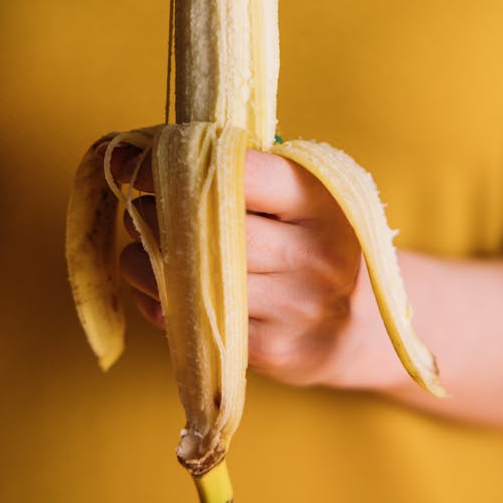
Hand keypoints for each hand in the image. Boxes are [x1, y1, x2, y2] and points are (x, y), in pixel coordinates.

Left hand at [112, 143, 360, 386]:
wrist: (367, 328)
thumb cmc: (316, 243)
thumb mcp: (304, 197)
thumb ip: (246, 173)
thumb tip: (147, 150)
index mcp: (321, 198)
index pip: (238, 172)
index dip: (176, 164)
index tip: (135, 163)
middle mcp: (315, 253)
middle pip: (210, 227)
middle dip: (158, 215)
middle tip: (140, 208)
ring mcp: (297, 307)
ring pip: (194, 279)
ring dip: (146, 261)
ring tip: (140, 247)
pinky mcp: (275, 351)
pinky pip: (196, 324)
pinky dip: (159, 303)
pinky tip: (155, 287)